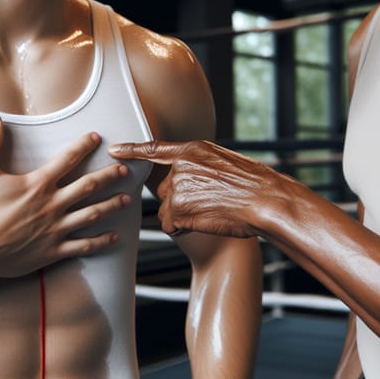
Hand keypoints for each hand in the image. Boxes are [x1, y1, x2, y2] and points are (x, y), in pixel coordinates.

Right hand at [0, 113, 129, 280]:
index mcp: (37, 184)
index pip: (67, 159)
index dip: (83, 145)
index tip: (97, 137)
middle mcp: (52, 205)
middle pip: (88, 186)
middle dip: (108, 176)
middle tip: (124, 170)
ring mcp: (55, 229)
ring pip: (92, 215)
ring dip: (112, 206)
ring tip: (127, 200)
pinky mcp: (53, 250)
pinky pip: (83, 245)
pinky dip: (101, 241)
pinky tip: (114, 236)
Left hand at [109, 139, 292, 238]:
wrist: (265, 200)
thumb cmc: (254, 185)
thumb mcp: (225, 162)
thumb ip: (201, 165)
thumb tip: (194, 176)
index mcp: (193, 150)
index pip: (155, 149)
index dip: (132, 150)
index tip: (115, 150)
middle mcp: (181, 166)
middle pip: (166, 189)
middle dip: (181, 200)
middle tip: (208, 203)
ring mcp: (178, 186)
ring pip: (169, 208)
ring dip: (184, 216)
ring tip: (212, 212)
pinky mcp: (178, 208)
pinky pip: (171, 225)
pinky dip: (184, 229)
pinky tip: (206, 222)